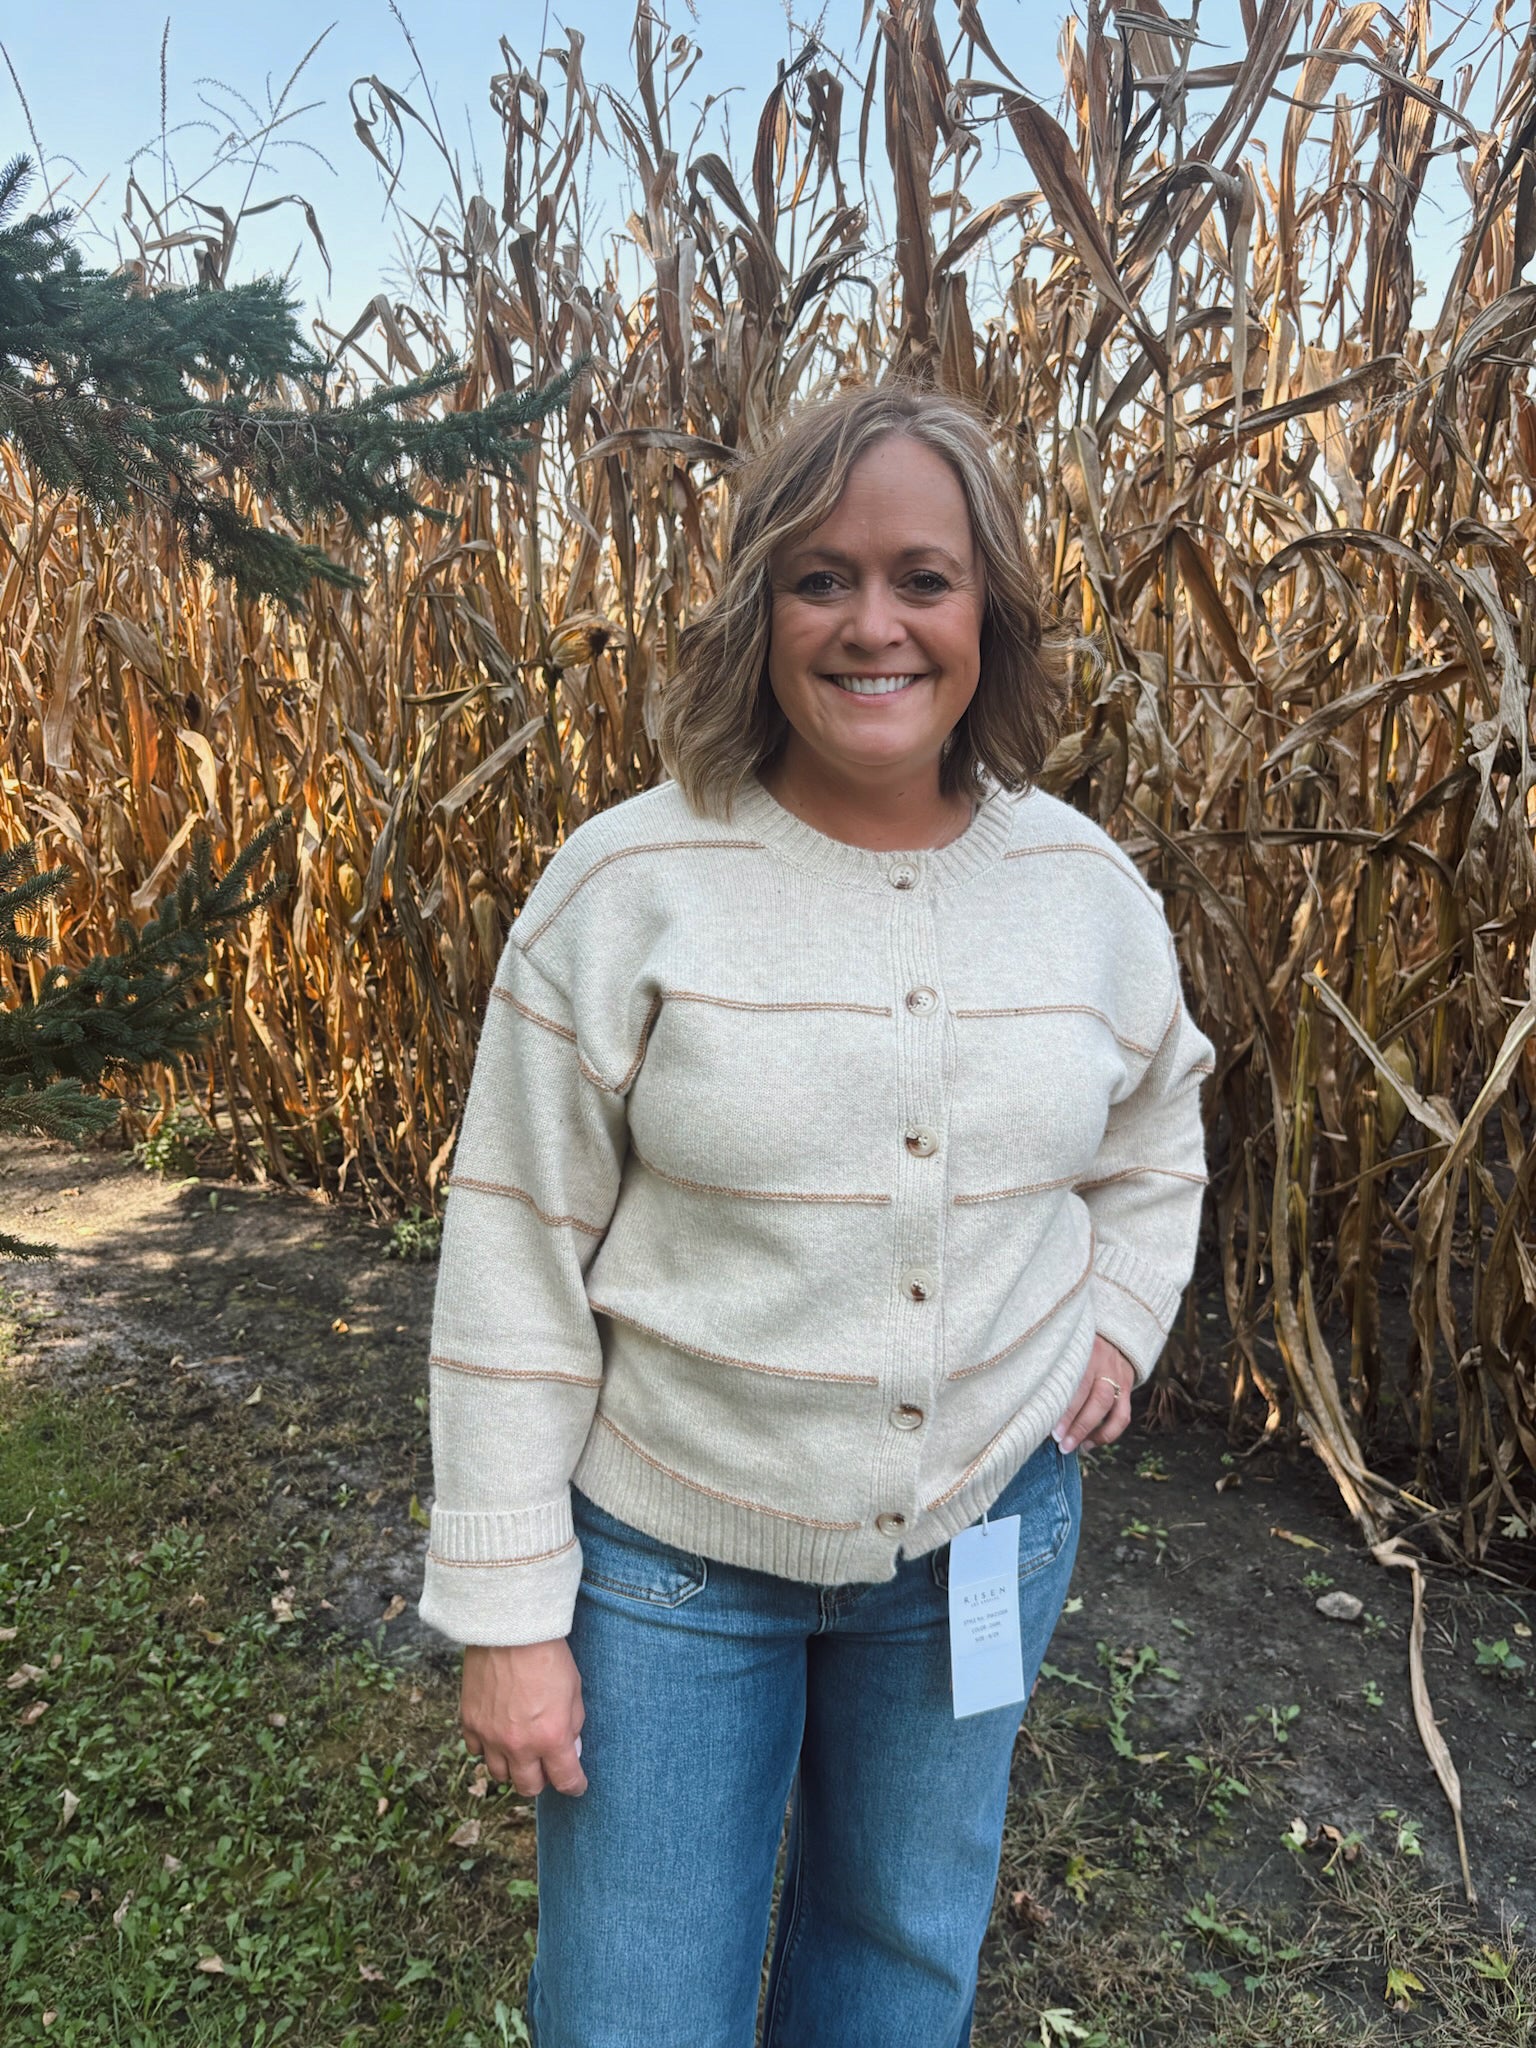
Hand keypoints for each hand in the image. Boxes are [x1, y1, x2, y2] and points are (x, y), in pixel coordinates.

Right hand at [460, 1639, 587, 1797]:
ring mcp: (491, 1736)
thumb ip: (573, 1725)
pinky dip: (488, 1749)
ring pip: (500, 1775)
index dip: (574, 1785)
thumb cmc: (548, 1654)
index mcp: (551, 1737)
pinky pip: (476, 1752)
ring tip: (521, 1751)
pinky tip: (497, 1735)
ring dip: (513, 1768)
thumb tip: (571, 1751)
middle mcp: (519, 1744)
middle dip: (541, 1781)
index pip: (565, 1780)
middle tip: (546, 1767)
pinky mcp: (470, 1722)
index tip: (576, 1785)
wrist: (510, 1628)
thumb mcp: (574, 1690)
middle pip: (528, 1787)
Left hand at [1052, 1336, 1133, 1454]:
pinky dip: (1106, 1434)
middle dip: (1072, 1420)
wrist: (1116, 1333)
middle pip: (1089, 1393)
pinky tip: (1089, 1444)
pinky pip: (1122, 1416)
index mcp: (1080, 1348)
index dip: (1059, 1401)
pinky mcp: (1127, 1388)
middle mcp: (1100, 1361)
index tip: (1043, 1421)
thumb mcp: (1065, 1344)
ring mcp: (1116, 1375)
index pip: (1071, 1377)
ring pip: (1106, 1406)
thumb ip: (1052, 1363)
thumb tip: (1028, 1396)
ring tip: (1070, 1447)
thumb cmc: (1077, 1344)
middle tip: (1057, 1440)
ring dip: (1087, 1431)